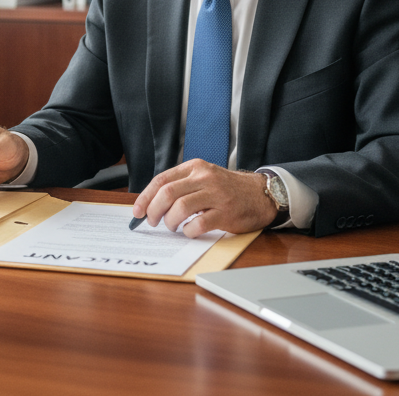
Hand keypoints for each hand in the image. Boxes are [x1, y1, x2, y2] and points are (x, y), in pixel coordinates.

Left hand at [132, 160, 276, 236]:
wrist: (261, 194)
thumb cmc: (227, 189)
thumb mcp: (204, 178)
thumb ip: (181, 185)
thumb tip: (151, 204)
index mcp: (195, 167)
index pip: (161, 180)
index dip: (145, 197)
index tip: (138, 211)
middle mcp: (204, 178)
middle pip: (167, 194)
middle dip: (154, 211)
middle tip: (152, 222)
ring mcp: (216, 195)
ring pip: (180, 208)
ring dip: (170, 222)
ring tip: (172, 226)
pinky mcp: (226, 213)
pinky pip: (198, 224)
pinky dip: (188, 231)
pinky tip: (190, 231)